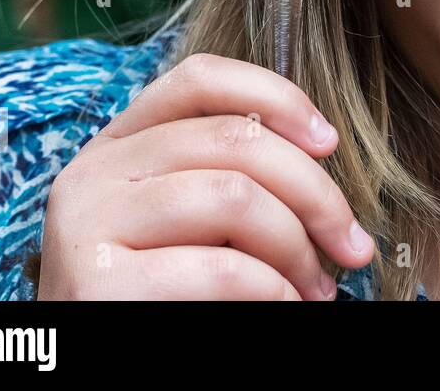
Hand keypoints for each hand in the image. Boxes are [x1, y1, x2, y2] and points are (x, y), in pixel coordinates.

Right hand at [38, 54, 371, 299]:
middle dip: (316, 192)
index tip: (330, 142)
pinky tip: (287, 305)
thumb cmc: (161, 292)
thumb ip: (229, 173)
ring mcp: (88, 225)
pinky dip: (275, 288)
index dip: (276, 95)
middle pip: (234, 139)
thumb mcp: (189, 220)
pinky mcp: (97, 283)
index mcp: (116, 145)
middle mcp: (92, 173)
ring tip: (316, 287)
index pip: (200, 78)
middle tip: (351, 244)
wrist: (92, 361)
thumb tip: (320, 146)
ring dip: (297, 247)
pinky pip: (223, 269)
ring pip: (234, 197)